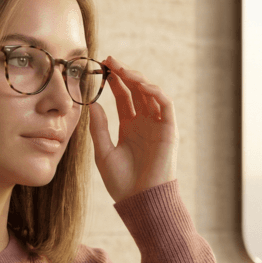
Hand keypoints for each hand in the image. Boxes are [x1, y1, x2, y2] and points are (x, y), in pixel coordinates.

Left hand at [88, 56, 178, 202]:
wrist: (140, 202)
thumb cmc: (122, 183)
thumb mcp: (103, 152)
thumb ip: (99, 128)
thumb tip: (92, 104)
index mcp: (130, 128)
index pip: (124, 97)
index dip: (114, 82)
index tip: (101, 67)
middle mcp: (145, 123)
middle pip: (137, 91)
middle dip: (125, 74)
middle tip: (110, 60)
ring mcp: (157, 126)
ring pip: (151, 94)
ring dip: (138, 79)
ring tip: (122, 69)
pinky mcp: (169, 130)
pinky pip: (165, 105)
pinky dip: (155, 92)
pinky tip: (141, 85)